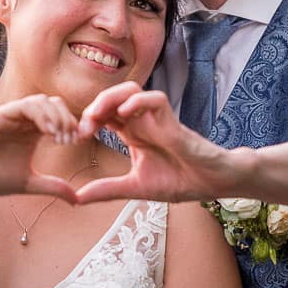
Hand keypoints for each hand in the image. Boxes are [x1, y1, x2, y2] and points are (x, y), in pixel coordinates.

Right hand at [0, 95, 87, 199]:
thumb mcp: (29, 183)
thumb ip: (53, 187)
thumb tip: (77, 200)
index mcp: (33, 132)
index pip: (61, 117)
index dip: (72, 126)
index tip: (76, 142)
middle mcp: (24, 121)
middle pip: (56, 105)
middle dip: (68, 119)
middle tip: (69, 139)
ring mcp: (13, 116)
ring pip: (43, 101)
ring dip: (56, 116)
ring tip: (58, 136)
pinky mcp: (1, 115)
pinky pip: (27, 105)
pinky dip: (41, 114)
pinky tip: (47, 131)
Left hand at [74, 82, 232, 203]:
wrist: (211, 183)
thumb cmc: (179, 180)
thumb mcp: (135, 188)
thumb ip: (107, 190)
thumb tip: (76, 198)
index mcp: (132, 133)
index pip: (103, 114)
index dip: (87, 120)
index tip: (76, 137)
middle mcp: (142, 122)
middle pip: (112, 97)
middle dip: (94, 106)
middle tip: (84, 127)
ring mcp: (156, 119)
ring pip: (131, 89)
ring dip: (111, 97)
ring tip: (98, 115)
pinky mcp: (172, 121)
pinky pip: (155, 98)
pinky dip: (138, 101)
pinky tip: (125, 115)